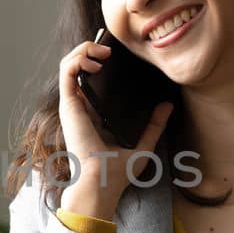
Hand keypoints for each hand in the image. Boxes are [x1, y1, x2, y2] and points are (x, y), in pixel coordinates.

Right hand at [57, 36, 173, 217]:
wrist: (102, 182)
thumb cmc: (116, 172)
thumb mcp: (143, 144)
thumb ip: (154, 125)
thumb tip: (167, 106)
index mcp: (93, 115)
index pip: (90, 80)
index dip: (98, 61)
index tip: (114, 55)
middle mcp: (79, 107)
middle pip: (77, 67)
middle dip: (89, 49)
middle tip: (109, 49)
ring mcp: (72, 105)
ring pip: (68, 64)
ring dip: (83, 50)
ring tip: (102, 51)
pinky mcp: (68, 104)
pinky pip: (66, 72)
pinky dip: (78, 58)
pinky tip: (95, 60)